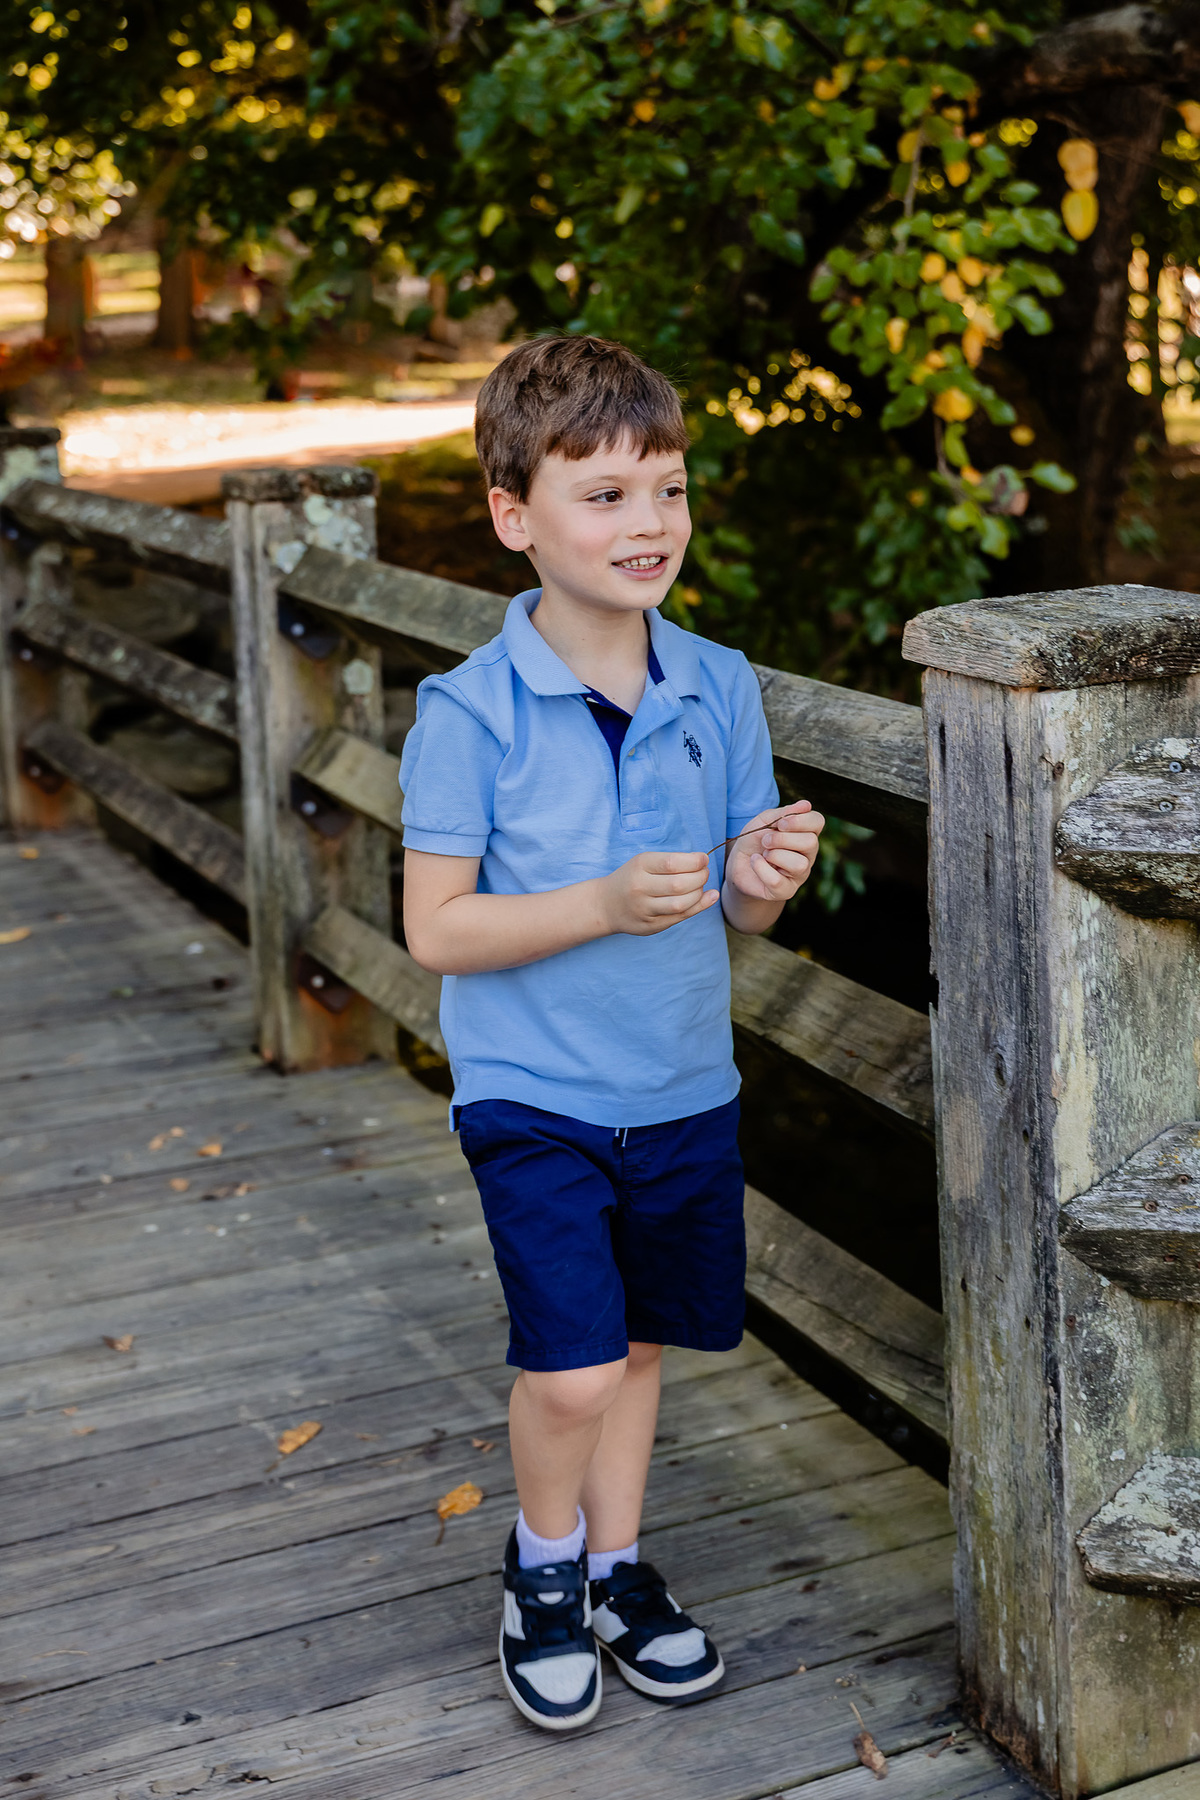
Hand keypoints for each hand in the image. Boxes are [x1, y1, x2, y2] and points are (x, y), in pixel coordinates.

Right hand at [601, 850, 719, 936]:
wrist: (605, 906)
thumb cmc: (631, 879)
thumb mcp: (643, 862)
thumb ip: (670, 862)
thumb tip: (703, 862)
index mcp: (639, 867)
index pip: (672, 863)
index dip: (694, 861)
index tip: (704, 859)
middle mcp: (640, 888)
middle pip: (679, 884)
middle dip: (700, 877)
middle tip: (704, 872)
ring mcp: (644, 909)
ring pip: (681, 904)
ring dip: (699, 893)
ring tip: (700, 885)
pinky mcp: (651, 926)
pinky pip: (679, 917)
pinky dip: (699, 907)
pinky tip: (709, 897)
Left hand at [723, 803, 824, 903]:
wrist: (738, 866)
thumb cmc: (754, 841)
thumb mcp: (764, 821)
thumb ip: (783, 813)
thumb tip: (806, 804)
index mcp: (805, 833)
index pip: (818, 822)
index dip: (801, 820)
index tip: (781, 823)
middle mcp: (807, 855)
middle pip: (811, 843)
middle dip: (783, 839)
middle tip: (765, 840)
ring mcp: (799, 874)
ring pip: (800, 864)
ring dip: (775, 855)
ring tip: (763, 853)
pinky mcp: (785, 891)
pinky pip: (778, 881)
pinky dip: (762, 869)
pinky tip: (756, 862)